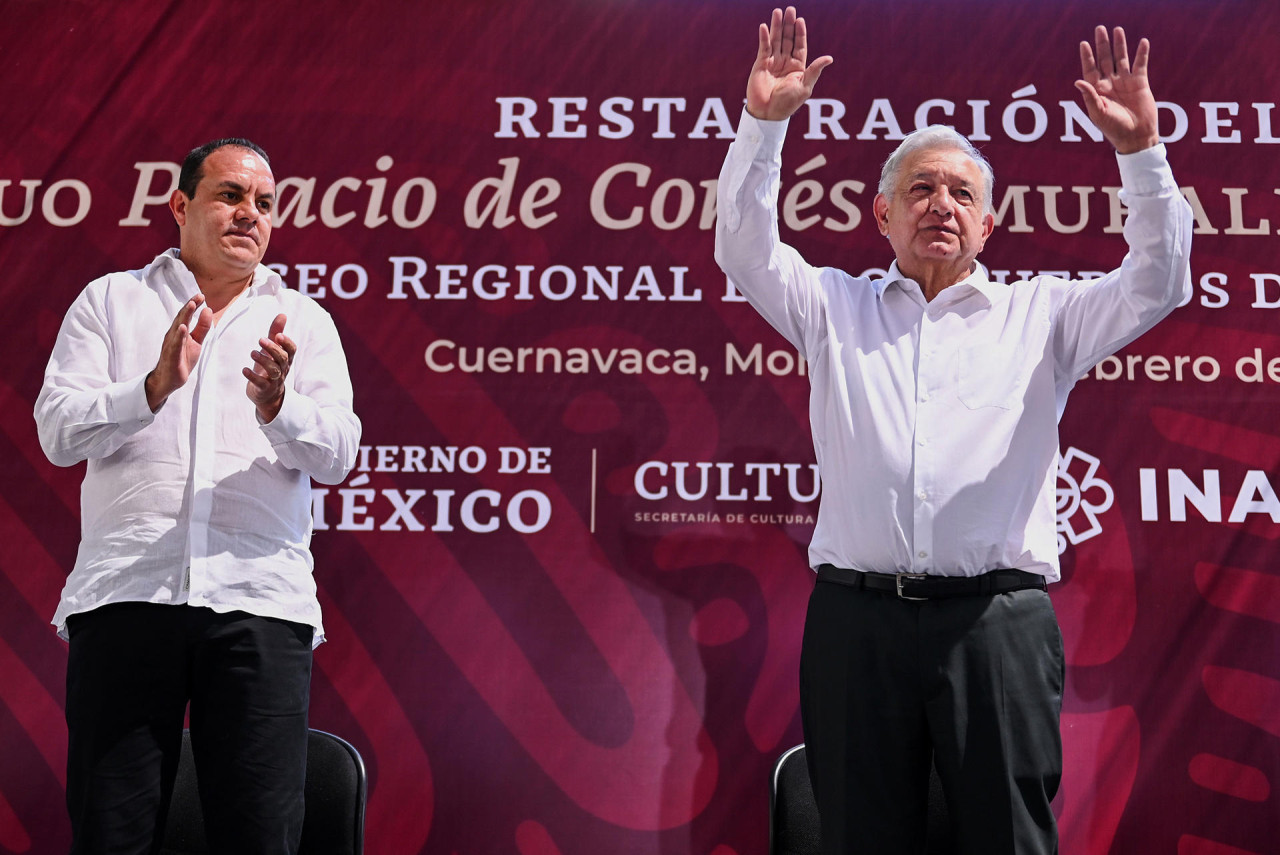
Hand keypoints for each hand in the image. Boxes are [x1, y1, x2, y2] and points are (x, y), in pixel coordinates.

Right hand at [146, 295, 211, 411]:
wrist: (170, 379)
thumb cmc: (182, 358)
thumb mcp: (196, 341)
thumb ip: (203, 327)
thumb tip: (208, 309)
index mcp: (179, 331)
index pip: (186, 315)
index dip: (193, 305)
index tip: (201, 295)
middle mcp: (173, 335)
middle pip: (181, 318)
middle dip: (189, 307)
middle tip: (198, 296)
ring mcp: (171, 345)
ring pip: (178, 328)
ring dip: (184, 316)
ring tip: (191, 305)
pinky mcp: (171, 356)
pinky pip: (175, 345)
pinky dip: (178, 336)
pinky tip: (182, 328)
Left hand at [244, 313, 294, 421]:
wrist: (267, 395)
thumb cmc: (270, 367)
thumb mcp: (273, 350)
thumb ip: (276, 332)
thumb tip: (282, 314)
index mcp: (285, 359)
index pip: (292, 350)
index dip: (287, 343)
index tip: (278, 335)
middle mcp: (282, 369)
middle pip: (283, 359)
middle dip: (273, 349)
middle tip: (260, 339)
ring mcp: (274, 380)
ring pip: (274, 370)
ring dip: (263, 361)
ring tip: (252, 353)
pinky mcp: (264, 389)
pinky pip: (261, 383)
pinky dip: (253, 376)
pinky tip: (245, 370)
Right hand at [746, 6, 831, 120]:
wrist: (767, 113)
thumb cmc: (787, 104)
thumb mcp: (804, 87)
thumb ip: (814, 71)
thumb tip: (829, 58)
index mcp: (797, 67)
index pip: (799, 45)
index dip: (800, 33)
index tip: (800, 20)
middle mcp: (785, 62)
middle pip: (787, 39)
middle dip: (788, 25)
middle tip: (790, 10)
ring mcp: (772, 62)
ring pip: (775, 40)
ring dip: (776, 26)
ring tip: (777, 12)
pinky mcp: (761, 65)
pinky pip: (763, 48)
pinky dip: (763, 37)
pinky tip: (764, 27)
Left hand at [1075, 26, 1158, 153]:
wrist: (1136, 136)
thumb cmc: (1114, 128)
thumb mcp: (1099, 113)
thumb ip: (1090, 97)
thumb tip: (1078, 81)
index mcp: (1097, 91)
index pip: (1090, 69)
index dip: (1087, 57)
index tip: (1083, 44)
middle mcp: (1110, 83)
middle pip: (1105, 59)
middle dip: (1102, 45)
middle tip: (1100, 29)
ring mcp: (1125, 81)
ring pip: (1121, 58)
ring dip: (1120, 45)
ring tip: (1118, 30)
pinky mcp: (1140, 82)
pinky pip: (1140, 64)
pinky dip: (1142, 53)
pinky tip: (1143, 42)